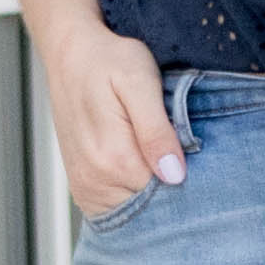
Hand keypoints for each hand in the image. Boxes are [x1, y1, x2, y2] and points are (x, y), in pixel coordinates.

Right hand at [45, 18, 185, 217]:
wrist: (70, 55)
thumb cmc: (109, 61)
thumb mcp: (140, 83)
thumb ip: (157, 131)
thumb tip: (174, 175)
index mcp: (113, 158)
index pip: (167, 196)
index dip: (188, 180)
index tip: (194, 157)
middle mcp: (94, 180)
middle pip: (150, 208)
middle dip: (170, 189)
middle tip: (175, 150)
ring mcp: (85, 187)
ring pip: (135, 210)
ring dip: (151, 191)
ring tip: (155, 154)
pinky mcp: (82, 187)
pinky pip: (116, 208)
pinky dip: (132, 195)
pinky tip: (141, 167)